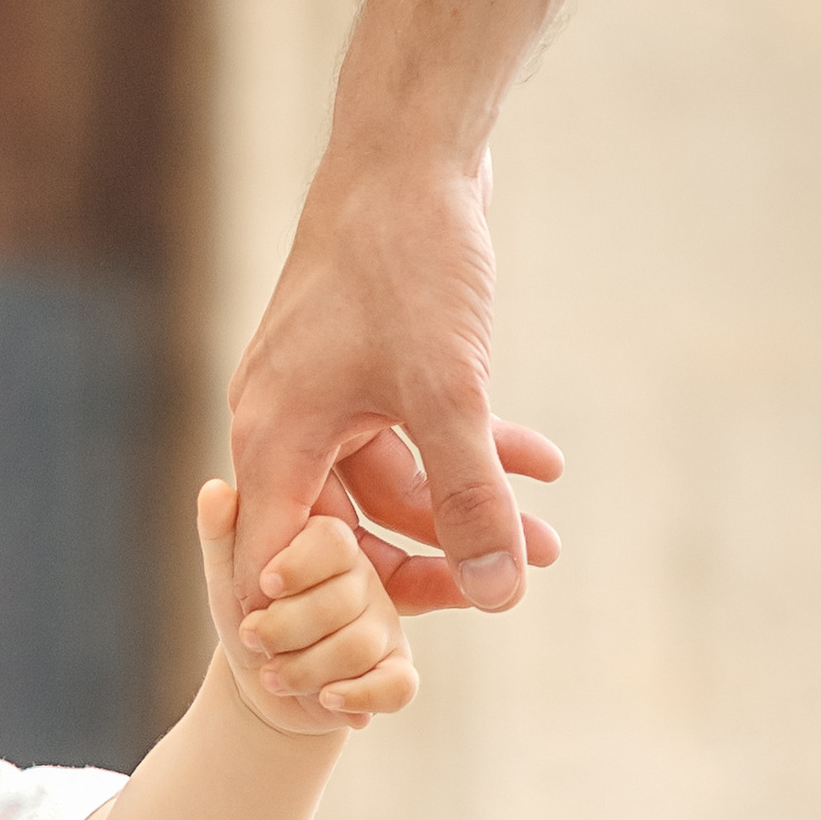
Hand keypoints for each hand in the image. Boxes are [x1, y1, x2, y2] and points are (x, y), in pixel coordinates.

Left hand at [199, 480, 416, 737]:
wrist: (261, 680)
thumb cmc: (249, 617)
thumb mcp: (227, 577)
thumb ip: (222, 535)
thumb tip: (214, 490)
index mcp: (332, 544)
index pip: (334, 543)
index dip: (297, 568)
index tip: (264, 588)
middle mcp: (366, 580)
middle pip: (344, 601)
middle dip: (286, 628)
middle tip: (253, 638)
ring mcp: (384, 626)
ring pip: (360, 647)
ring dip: (304, 669)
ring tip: (271, 674)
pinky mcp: (394, 672)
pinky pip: (397, 686)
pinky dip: (358, 695)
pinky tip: (326, 698)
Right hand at [226, 142, 563, 619]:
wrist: (411, 146)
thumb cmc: (409, 260)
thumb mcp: (450, 391)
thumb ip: (473, 497)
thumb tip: (501, 595)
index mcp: (274, 444)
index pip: (278, 573)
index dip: (322, 630)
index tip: (378, 674)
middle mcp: (284, 428)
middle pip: (342, 539)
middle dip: (428, 568)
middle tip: (501, 595)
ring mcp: (323, 399)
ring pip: (390, 488)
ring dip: (468, 512)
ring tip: (546, 539)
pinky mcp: (365, 369)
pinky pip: (411, 438)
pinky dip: (470, 455)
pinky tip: (543, 464)